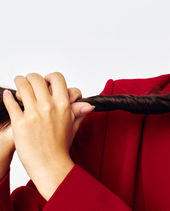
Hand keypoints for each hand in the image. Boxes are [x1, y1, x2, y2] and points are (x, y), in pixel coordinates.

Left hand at [2, 72, 94, 199]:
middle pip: (36, 78)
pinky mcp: (20, 122)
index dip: (50, 77)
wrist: (50, 164)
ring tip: (18, 86)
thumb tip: (89, 105)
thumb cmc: (61, 146)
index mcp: (63, 105)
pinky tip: (9, 97)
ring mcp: (34, 113)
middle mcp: (49, 106)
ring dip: (19, 82)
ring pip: (22, 86)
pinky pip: (10, 102)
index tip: (46, 82)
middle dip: (31, 78)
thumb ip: (79, 112)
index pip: (57, 78)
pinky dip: (8, 97)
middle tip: (28, 82)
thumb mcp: (73, 125)